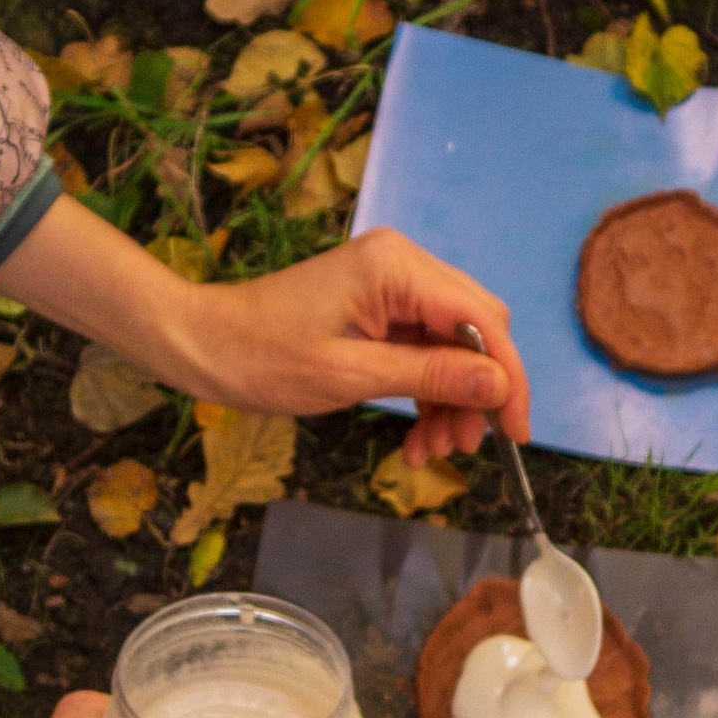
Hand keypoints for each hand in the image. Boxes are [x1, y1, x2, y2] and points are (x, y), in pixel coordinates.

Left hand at [181, 227, 531, 465]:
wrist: (203, 344)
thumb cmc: (262, 356)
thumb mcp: (351, 375)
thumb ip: (430, 377)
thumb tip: (498, 386)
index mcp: (396, 268)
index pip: (480, 321)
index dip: (507, 378)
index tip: (515, 431)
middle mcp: (402, 266)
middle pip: (474, 330)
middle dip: (477, 393)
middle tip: (466, 447)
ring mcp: (390, 286)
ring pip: (452, 347)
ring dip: (450, 401)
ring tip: (431, 451)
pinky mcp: (378, 308)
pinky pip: (422, 351)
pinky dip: (425, 394)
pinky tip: (416, 437)